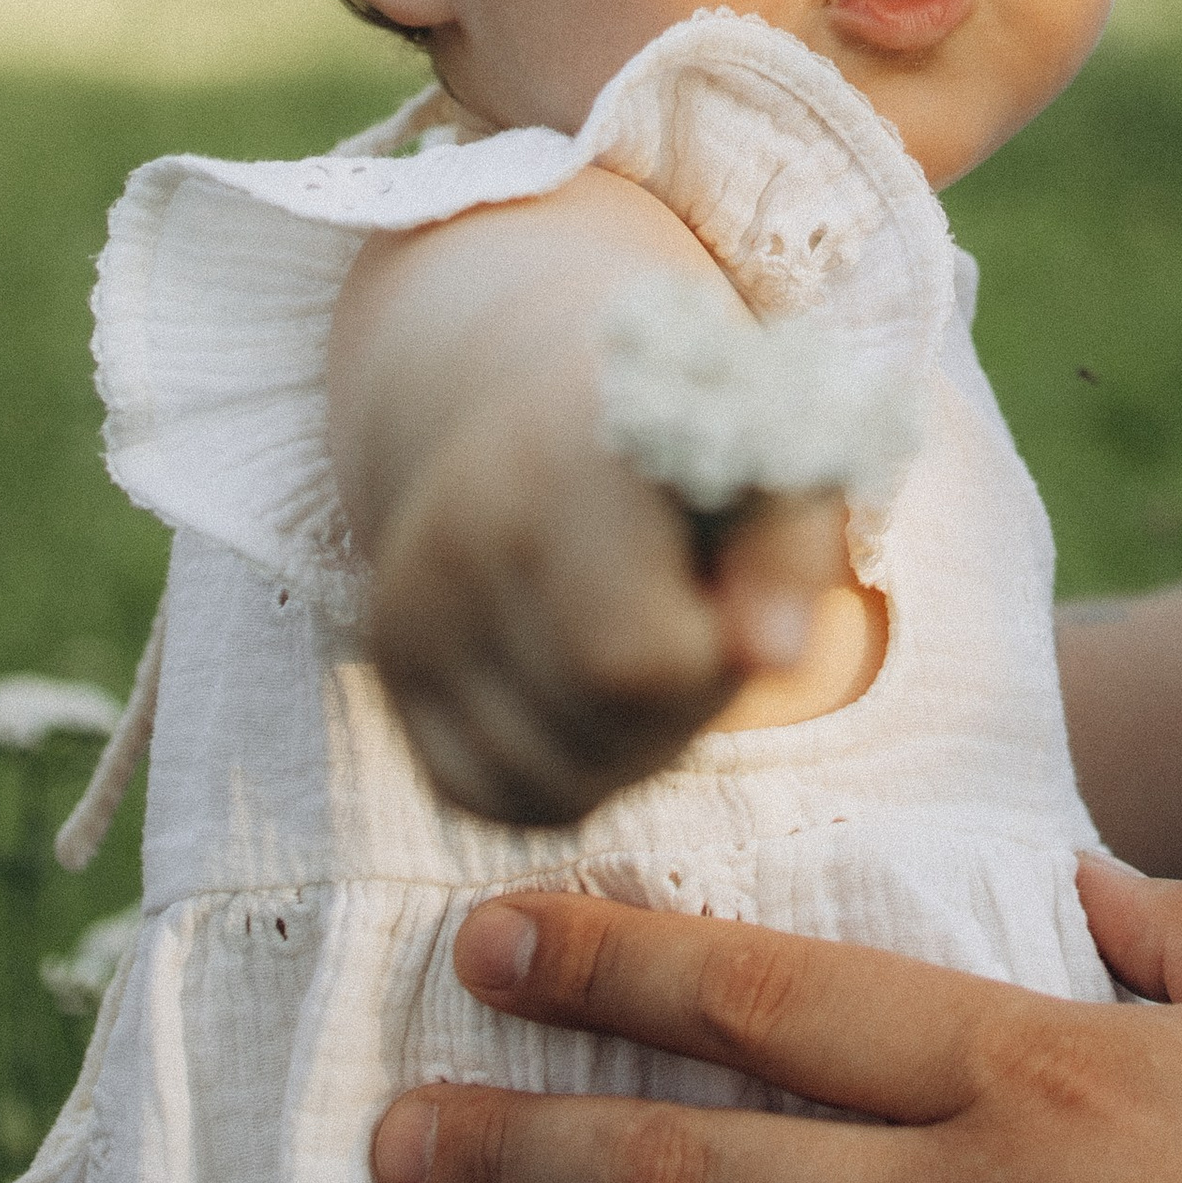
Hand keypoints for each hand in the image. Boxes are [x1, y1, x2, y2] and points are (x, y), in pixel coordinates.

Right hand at [331, 175, 866, 825]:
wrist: (543, 386)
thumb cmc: (697, 428)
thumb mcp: (773, 454)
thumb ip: (789, 550)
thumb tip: (776, 658)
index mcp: (562, 452)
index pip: (634, 659)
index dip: (718, 660)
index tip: (743, 594)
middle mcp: (459, 529)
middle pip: (602, 721)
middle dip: (692, 700)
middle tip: (708, 616)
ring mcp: (409, 603)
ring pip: (552, 781)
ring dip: (638, 746)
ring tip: (654, 639)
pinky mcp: (391, 664)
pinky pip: (497, 796)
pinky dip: (571, 771)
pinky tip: (597, 686)